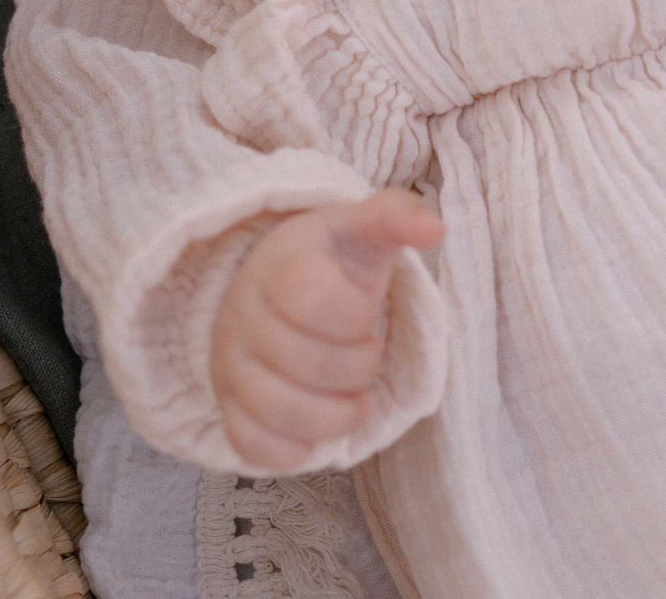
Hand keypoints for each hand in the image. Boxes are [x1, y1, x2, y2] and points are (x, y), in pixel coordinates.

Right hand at [211, 189, 442, 470]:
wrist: (268, 292)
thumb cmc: (325, 266)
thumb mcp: (358, 232)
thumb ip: (394, 218)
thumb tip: (435, 228)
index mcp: (278, 269)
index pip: (311, 295)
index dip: (355, 314)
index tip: (362, 310)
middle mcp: (243, 317)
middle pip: (307, 362)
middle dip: (358, 365)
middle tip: (363, 351)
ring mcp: (232, 367)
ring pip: (281, 411)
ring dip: (336, 413)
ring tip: (352, 394)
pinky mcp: (230, 410)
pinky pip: (255, 447)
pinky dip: (296, 446)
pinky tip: (318, 421)